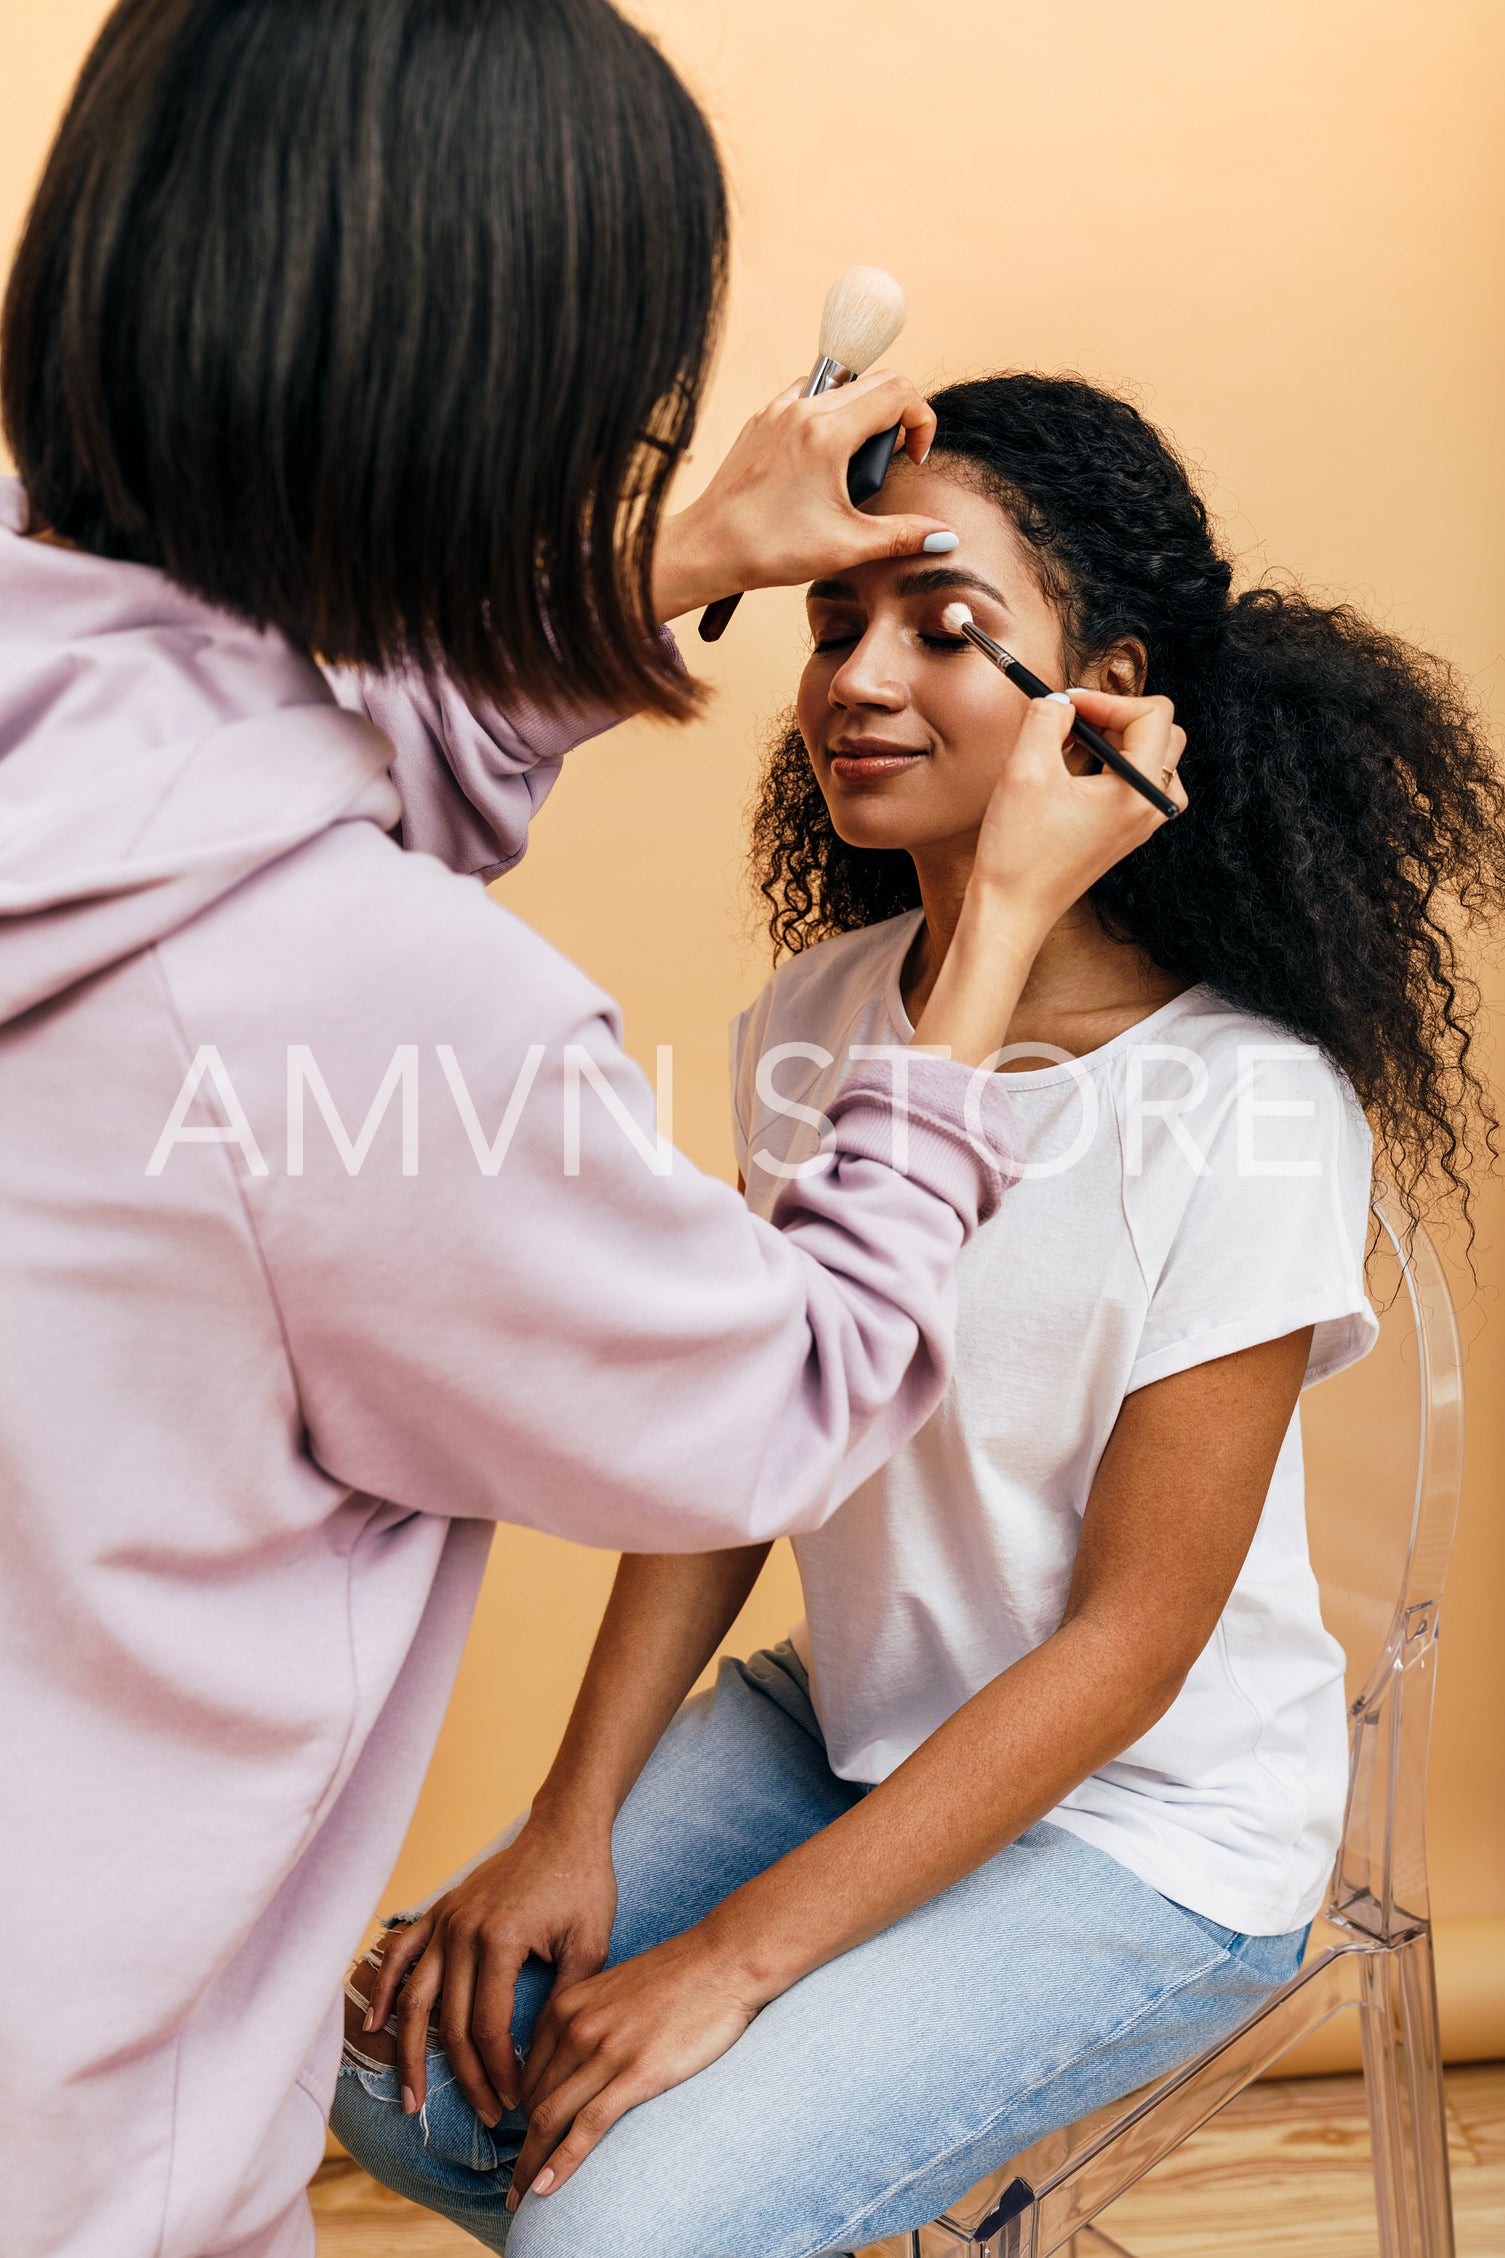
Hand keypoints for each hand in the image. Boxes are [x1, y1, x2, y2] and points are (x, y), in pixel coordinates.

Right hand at [362, 1815, 618, 2122]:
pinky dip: (385, 1989)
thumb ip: (562, 2001)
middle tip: (485, 2116)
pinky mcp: (439, 1910)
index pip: (490, 2027)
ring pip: (417, 1999)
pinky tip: (375, 2025)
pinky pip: (401, 1954)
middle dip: (467, 2077)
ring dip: (411, 2052)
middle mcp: (463, 1931)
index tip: (515, 2100)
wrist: (565, 1830)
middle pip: (453, 2024)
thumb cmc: (583, 1885)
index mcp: (501, 1940)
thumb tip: (543, 2060)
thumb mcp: (590, 1946)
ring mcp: (445, 1919)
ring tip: (410, 2097)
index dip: (500, 2072)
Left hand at [506, 1929, 760, 2209]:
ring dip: (531, 2164)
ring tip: (522, 2198)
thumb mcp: (615, 1989)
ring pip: (550, 2118)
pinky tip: (547, 2188)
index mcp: (567, 2005)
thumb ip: (588, 2021)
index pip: (528, 2074)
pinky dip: (561, 2162)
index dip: (519, 2114)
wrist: (724, 1960)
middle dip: (521, 2147)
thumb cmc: (679, 1975)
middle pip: (533, 2101)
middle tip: (514, 2184)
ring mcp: (605, 2050)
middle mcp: (576, 2027)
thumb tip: (577, 2064)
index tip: (522, 2142)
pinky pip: (587, 2126)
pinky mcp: (637, 2073)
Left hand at [651, 371, 953, 620]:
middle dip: (898, 414)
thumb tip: (946, 538)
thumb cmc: (771, 549)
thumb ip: (904, 535)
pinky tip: (821, 460)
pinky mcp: (761, 421)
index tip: (913, 458)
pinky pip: (807, 397)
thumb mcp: (848, 545)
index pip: (899, 391)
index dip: (922, 421)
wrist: (706, 549)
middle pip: (875, 380)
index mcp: (828, 432)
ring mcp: (777, 410)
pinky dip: (828, 415)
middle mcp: (803, 408)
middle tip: (888, 460)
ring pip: (841, 385)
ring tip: (854, 461)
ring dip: (862, 412)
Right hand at [911, 689, 1186, 1066]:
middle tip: (1070, 721)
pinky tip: (1072, 774)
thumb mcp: (1026, 770)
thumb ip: (1047, 718)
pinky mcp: (1122, 833)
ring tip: (1072, 747)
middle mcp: (1151, 808)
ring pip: (1151, 756)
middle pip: (1161, 732)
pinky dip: (1110, 765)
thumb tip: (1060, 699)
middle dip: (1117, 715)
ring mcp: (1140, 823)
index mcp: (1140, 791)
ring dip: (1116, 739)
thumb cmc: (1019, 851)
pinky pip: (1134, 782)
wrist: (1011, 912)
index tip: (1066, 705)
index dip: (1107, 698)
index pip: (1153, 714)